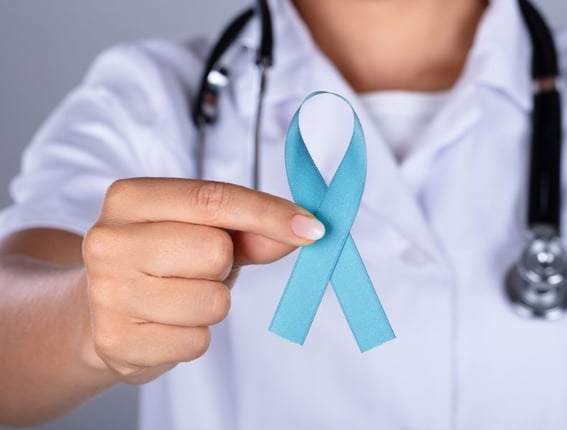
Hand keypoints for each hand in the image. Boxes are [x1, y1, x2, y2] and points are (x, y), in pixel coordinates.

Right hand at [82, 178, 323, 383]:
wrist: (100, 310)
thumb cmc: (162, 261)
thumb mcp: (204, 231)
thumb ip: (253, 229)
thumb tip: (304, 229)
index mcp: (129, 199)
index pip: (212, 199)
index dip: (269, 213)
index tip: (312, 228)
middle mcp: (108, 241)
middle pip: (214, 251)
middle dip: (223, 265)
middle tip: (198, 269)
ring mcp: (107, 294)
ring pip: (212, 301)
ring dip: (213, 303)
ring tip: (182, 297)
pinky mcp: (116, 341)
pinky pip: (196, 342)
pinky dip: (195, 335)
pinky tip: (169, 324)